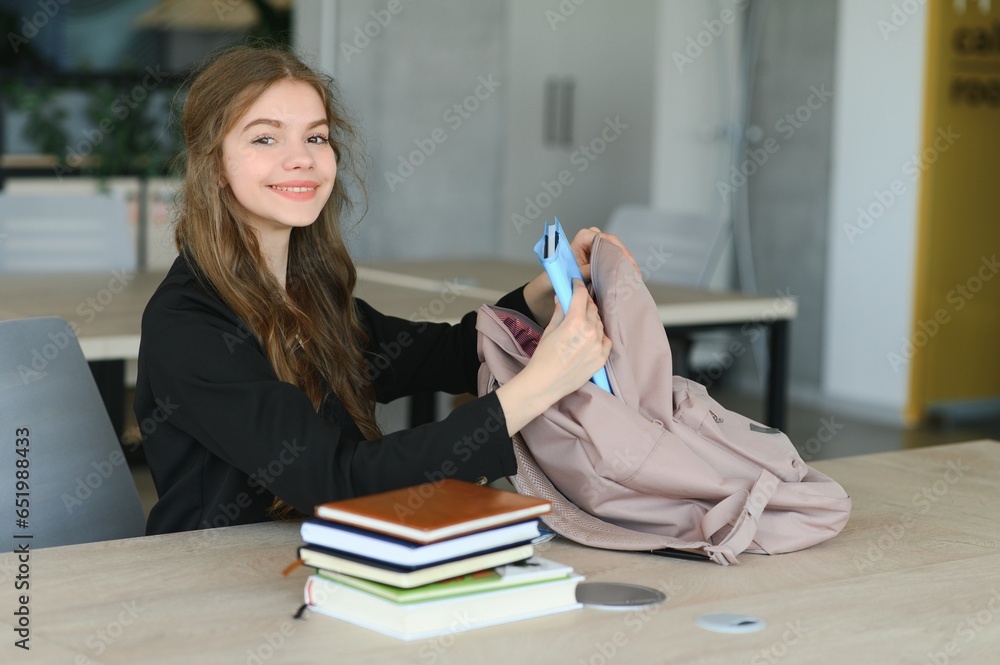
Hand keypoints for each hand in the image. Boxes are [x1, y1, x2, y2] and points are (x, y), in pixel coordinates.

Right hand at [495, 280, 610, 434]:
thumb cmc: (543, 357)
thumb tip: (563, 298)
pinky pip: (605, 339)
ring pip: (599, 323)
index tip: (576, 284)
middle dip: (585, 302)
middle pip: (592, 308)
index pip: (581, 296)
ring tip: (582, 321)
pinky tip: (590, 336)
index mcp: (575, 322)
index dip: (578, 286)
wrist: (545, 384)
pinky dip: (599, 335)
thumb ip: (560, 312)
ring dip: (592, 318)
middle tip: (578, 302)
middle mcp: (590, 332)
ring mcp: (598, 346)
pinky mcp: (602, 358)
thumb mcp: (550, 330)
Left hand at [569, 227, 638, 281]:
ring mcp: (597, 239)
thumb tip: (606, 269)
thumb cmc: (567, 271)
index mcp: (584, 236)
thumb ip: (591, 269)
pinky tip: (630, 270)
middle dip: (624, 255)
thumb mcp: (579, 272)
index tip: (626, 261)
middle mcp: (591, 234)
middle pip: (613, 241)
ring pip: (616, 246)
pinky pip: (615, 250)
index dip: (617, 250)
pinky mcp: (602, 246)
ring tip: (635, 272)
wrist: (563, 274)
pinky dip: (622, 260)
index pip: (604, 239)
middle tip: (633, 269)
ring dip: (626, 259)